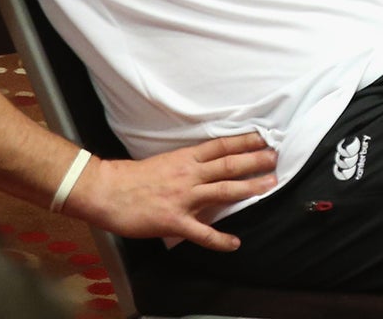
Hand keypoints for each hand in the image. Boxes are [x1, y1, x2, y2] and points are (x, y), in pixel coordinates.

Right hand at [65, 132, 277, 251]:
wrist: (106, 191)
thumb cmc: (132, 177)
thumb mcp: (166, 161)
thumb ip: (188, 163)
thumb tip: (209, 164)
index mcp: (186, 158)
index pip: (223, 146)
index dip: (246, 142)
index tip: (265, 138)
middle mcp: (190, 174)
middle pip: (230, 165)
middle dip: (255, 161)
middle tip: (276, 158)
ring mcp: (184, 198)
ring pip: (224, 191)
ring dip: (249, 188)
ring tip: (270, 185)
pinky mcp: (174, 221)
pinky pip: (202, 232)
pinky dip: (220, 239)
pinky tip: (234, 243)